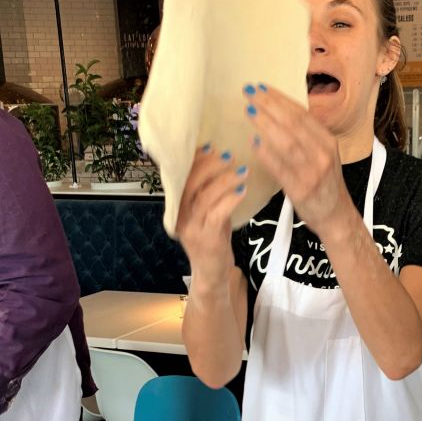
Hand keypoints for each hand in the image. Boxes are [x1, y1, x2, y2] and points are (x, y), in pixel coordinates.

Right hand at [176, 147, 247, 296]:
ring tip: (243, 171)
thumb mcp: (208, 213)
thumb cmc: (213, 240)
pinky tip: (243, 191)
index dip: (194, 159)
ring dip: (225, 181)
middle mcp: (180, 216)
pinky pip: (217, 214)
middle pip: (190, 183)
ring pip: (205, 197)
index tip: (211, 145)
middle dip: (210, 166)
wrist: (212, 274)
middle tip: (229, 156)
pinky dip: (230, 200)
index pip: (181, 176)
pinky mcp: (207, 239)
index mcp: (177, 206)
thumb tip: (222, 162)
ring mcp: (192, 228)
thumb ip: (210, 193)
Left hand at [244, 85, 350, 238]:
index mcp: (327, 141)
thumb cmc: (323, 182)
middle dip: (270, 105)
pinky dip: (266, 153)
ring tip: (248, 111)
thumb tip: (278, 110)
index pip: (301, 114)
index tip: (261, 87)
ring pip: (287, 142)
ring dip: (265, 124)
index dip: (280, 98)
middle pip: (293, 123)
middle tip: (249, 92)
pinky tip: (253, 142)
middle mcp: (323, 154)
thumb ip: (306, 135)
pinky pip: (281, 168)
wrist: (335, 215)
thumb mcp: (322, 153)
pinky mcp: (301, 190)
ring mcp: (313, 172)